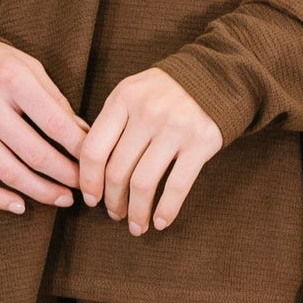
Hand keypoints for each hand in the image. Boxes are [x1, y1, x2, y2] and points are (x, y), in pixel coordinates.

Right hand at [0, 40, 87, 215]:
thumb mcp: (28, 67)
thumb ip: (55, 99)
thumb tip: (83, 134)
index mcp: (11, 79)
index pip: (55, 124)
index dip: (80, 149)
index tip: (95, 161)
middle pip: (35, 154)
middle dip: (66, 176)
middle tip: (85, 186)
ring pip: (9, 173)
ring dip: (41, 192)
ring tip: (63, 199)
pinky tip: (20, 206)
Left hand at [78, 69, 221, 233]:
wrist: (216, 77)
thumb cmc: (165, 93)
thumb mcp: (132, 93)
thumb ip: (111, 123)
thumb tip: (87, 170)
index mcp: (123, 98)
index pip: (94, 149)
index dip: (88, 181)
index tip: (91, 199)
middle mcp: (147, 112)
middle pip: (118, 170)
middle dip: (113, 201)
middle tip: (115, 214)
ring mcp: (175, 127)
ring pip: (144, 183)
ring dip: (136, 212)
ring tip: (136, 225)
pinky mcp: (201, 142)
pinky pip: (177, 186)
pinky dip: (166, 210)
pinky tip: (161, 221)